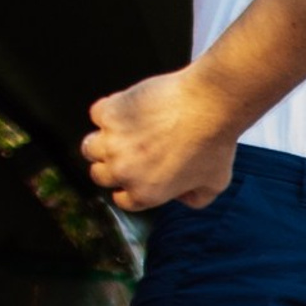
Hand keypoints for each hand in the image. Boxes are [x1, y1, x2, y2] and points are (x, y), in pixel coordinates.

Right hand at [82, 68, 238, 210]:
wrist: (209, 105)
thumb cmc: (216, 142)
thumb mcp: (216, 183)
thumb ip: (197, 199)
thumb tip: (183, 198)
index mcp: (145, 193)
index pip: (123, 199)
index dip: (129, 188)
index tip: (136, 177)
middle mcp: (123, 171)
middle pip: (100, 174)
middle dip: (113, 166)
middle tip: (129, 153)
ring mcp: (112, 141)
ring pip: (90, 147)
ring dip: (103, 142)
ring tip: (122, 134)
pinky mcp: (110, 113)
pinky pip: (98, 114)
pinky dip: (109, 111)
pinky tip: (128, 109)